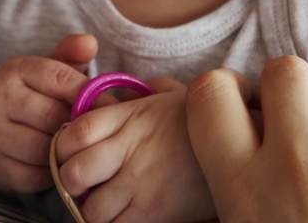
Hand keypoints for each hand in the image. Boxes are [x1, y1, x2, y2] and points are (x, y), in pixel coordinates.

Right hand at [0, 34, 96, 192]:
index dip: (88, 93)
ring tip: (74, 146)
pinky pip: (34, 176)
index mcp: (13, 70)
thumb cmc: (34, 96)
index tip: (109, 105)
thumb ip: (71, 56)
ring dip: (63, 151)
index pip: (59, 78)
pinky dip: (50, 173)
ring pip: (43, 148)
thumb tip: (89, 42)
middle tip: (94, 131)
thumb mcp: (50, 71)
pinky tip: (56, 164)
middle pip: (53, 116)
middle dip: (76, 125)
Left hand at [54, 77, 215, 222]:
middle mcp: (131, 150)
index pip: (74, 133)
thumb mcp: (166, 98)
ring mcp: (142, 184)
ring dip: (93, 210)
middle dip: (71, 182)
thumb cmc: (200, 123)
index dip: (63, 147)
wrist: (244, 144)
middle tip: (83, 183)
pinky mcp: (155, 212)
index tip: (71, 153)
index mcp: (131, 118)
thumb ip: (132, 97)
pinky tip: (123, 215)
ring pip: (92, 209)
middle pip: (73, 173)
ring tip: (106, 203)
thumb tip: (105, 100)